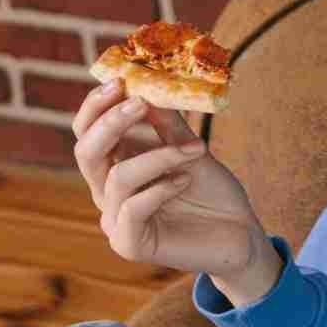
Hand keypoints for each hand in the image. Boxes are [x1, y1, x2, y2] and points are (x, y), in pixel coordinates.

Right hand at [72, 79, 273, 293]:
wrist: (241, 236)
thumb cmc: (213, 193)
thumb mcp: (190, 149)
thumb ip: (167, 123)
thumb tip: (147, 84)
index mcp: (115, 166)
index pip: (87, 132)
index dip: (96, 106)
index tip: (121, 81)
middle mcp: (108, 193)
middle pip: (86, 152)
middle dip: (110, 122)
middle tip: (139, 102)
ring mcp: (116, 221)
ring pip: (118, 178)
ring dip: (158, 156)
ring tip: (194, 149)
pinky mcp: (130, 244)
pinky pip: (132, 209)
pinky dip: (160, 189)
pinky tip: (185, 180)